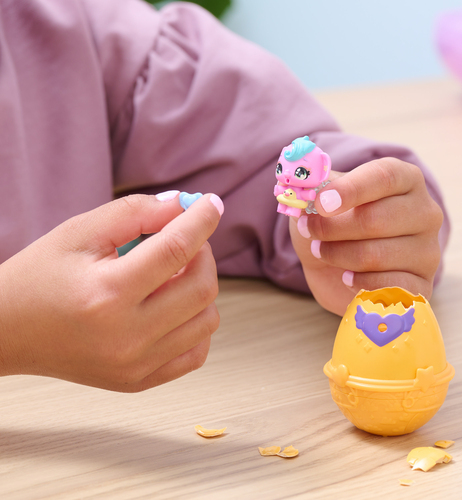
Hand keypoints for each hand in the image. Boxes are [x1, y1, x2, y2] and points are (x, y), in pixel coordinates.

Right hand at [0, 193, 222, 391]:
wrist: (8, 332)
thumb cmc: (40, 277)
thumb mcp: (79, 232)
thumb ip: (135, 213)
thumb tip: (182, 207)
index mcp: (107, 294)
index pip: (175, 250)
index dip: (200, 221)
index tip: (211, 204)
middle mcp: (127, 336)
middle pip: (202, 288)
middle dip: (204, 254)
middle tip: (185, 240)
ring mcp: (136, 365)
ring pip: (207, 320)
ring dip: (202, 288)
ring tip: (173, 275)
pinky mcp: (140, 380)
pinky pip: (196, 352)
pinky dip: (196, 323)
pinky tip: (174, 306)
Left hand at [289, 158, 442, 315]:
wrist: (334, 268)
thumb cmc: (331, 225)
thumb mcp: (318, 201)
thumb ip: (314, 188)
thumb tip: (304, 184)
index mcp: (405, 180)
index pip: (385, 176)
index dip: (350, 189)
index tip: (320, 203)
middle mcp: (424, 212)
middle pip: (376, 219)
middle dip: (332, 228)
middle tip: (309, 230)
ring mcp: (428, 250)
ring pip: (376, 256)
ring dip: (338, 255)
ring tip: (322, 251)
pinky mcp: (422, 284)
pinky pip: (389, 286)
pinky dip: (359, 282)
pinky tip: (346, 276)